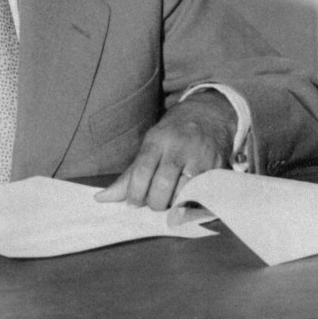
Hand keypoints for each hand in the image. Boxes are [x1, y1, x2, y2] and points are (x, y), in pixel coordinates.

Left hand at [94, 91, 235, 210]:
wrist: (209, 114)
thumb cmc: (172, 134)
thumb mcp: (149, 145)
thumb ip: (129, 176)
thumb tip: (101, 198)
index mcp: (157, 140)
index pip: (141, 171)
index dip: (135, 193)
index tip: (134, 202)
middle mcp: (178, 148)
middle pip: (162, 186)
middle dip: (155, 202)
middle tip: (154, 202)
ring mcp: (200, 157)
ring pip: (183, 193)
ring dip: (174, 203)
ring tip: (172, 198)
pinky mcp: (216, 168)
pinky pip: (201, 194)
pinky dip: (192, 201)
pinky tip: (188, 197)